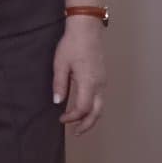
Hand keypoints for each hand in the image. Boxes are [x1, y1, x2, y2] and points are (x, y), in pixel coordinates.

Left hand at [53, 19, 106, 135]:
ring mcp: (103, 81)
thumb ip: (59, 84)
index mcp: (89, 82)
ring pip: (101, 106)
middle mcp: (99, 84)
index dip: (73, 117)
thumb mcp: (60, 64)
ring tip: (79, 124)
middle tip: (76, 133)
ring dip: (91, 117)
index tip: (61, 119)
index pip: (83, 109)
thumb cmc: (72, 44)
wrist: (86, 29)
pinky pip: (100, 97)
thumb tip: (57, 102)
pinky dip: (94, 107)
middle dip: (87, 125)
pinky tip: (84, 108)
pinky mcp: (102, 76)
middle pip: (97, 112)